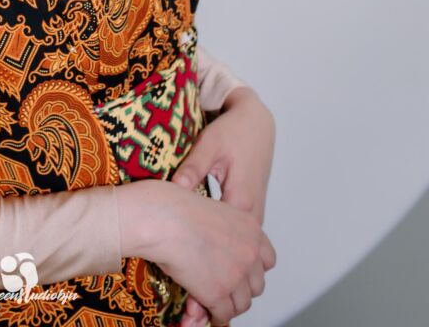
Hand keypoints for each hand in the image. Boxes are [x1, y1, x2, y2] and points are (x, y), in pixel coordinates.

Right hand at [119, 177, 275, 325]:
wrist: (161, 218)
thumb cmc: (174, 206)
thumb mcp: (211, 209)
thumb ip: (223, 229)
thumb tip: (217, 246)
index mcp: (250, 227)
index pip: (268, 259)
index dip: (254, 269)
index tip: (242, 272)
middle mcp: (249, 252)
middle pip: (257, 285)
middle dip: (242, 289)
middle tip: (226, 289)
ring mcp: (235, 274)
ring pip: (242, 303)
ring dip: (229, 305)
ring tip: (215, 303)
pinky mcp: (217, 293)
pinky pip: (223, 315)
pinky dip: (214, 316)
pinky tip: (205, 312)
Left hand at [171, 86, 276, 324]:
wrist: (256, 123)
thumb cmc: (232, 133)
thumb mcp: (209, 147)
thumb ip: (193, 169)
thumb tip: (176, 186)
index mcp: (241, 203)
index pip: (228, 254)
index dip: (207, 283)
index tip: (190, 304)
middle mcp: (252, 218)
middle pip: (240, 272)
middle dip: (218, 295)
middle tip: (191, 313)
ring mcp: (254, 219)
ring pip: (247, 268)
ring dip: (226, 286)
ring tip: (198, 306)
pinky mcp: (250, 216)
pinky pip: (247, 253)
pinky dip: (232, 269)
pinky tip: (210, 275)